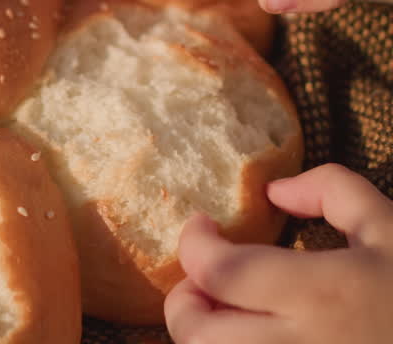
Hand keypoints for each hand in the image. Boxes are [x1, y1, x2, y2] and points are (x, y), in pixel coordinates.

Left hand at [166, 164, 392, 343]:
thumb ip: (333, 191)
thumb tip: (273, 190)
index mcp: (325, 294)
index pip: (220, 272)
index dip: (192, 244)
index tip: (200, 227)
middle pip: (198, 336)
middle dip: (185, 305)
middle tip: (201, 282)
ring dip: (209, 340)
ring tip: (226, 317)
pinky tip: (258, 339)